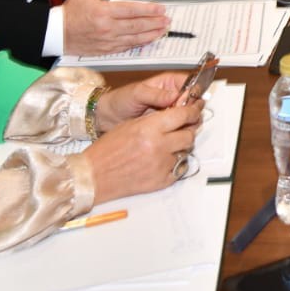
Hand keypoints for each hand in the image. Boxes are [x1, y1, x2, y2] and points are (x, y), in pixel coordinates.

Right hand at [62, 0, 169, 55]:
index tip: (161, 8)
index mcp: (103, 12)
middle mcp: (107, 28)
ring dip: (151, 34)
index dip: (148, 10)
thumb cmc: (70, 11)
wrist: (57, 33)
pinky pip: (126, 47)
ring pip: (134, 38)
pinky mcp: (106, 50)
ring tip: (163, 30)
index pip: (131, 10)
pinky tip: (148, 40)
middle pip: (136, 25)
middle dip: (154, 23)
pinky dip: (139, 44)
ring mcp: (107, 41)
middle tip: (167, 20)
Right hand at [81, 101, 202, 204]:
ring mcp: (161, 165)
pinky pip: (178, 169)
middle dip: (188, 130)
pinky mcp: (161, 181)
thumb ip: (155, 120)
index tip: (195, 109)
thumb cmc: (107, 150)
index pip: (183, 115)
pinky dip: (173, 164)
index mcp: (149, 128)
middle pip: (189, 135)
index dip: (192, 111)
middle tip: (183, 129)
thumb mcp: (131, 124)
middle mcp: (158, 147)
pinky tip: (161, 161)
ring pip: (185, 152)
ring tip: (166, 146)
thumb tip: (176, 115)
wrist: (94, 175)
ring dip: (179, 148)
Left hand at [96, 72, 188, 126]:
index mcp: (169, 83)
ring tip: (177, 127)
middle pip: (194, 101)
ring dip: (187, 122)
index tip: (188, 104)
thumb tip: (176, 95)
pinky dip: (180, 131)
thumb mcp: (138, 93)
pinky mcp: (167, 126)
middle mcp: (173, 97)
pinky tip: (173, 134)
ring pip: (189, 116)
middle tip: (184, 118)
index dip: (193, 94)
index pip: (191, 84)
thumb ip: (157, 94)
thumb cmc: (120, 100)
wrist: (108, 118)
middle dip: (192, 110)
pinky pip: (180, 127)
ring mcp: (171, 112)